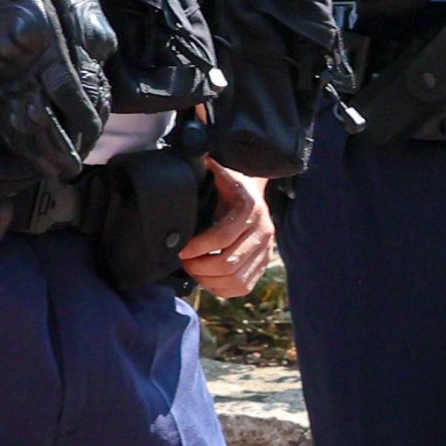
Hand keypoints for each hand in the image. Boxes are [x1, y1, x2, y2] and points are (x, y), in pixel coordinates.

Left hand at [180, 164, 276, 298]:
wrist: (254, 194)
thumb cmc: (230, 185)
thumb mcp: (221, 174)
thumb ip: (208, 168)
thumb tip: (196, 155)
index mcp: (250, 210)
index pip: (221, 237)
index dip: (196, 247)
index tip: (179, 250)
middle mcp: (263, 232)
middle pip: (228, 263)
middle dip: (199, 267)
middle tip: (184, 262)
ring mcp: (266, 251)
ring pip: (235, 280)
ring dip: (209, 280)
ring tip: (194, 271)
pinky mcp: (263, 265)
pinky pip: (243, 287)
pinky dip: (222, 289)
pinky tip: (208, 279)